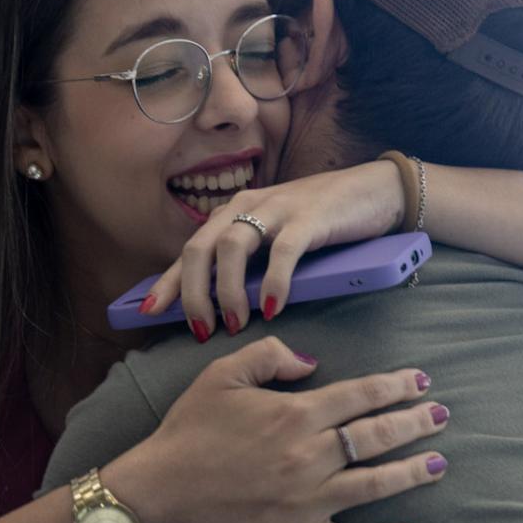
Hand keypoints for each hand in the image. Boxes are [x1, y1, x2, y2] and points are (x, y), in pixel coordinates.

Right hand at [103, 336, 447, 522]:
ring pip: (375, 486)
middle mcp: (309, 456)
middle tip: (441, 415)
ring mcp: (307, 500)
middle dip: (415, 424)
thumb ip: (270, 356)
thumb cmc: (188, 431)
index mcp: (294, 414)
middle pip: (376, 437)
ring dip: (412, 473)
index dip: (395, 386)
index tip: (420, 381)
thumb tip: (313, 363)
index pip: (360, 395)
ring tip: (439, 463)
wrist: (160, 494)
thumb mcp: (221, 375)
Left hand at [145, 160, 405, 339]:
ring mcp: (277, 209)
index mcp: (233, 212)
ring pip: (233, 249)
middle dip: (193, 294)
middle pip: (200, 249)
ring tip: (235, 324)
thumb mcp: (273, 239)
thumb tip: (215, 305)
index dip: (166, 283)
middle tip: (201, 330)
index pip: (189, 250)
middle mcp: (247, 205)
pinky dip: (272, 283)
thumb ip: (247, 263)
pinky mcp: (310, 217)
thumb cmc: (319, 222)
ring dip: (227, 291)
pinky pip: (282, 252)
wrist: (374, 192)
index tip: (148, 313)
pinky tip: (270, 310)